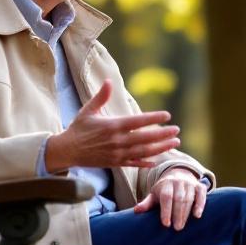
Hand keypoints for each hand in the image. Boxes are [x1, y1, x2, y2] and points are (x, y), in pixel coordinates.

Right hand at [45, 80, 179, 171]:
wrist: (68, 150)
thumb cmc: (78, 128)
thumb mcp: (88, 110)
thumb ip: (101, 96)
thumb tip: (108, 81)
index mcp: (113, 126)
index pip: (138, 121)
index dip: (153, 118)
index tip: (167, 115)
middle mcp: (117, 141)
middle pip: (145, 138)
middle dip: (163, 134)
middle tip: (177, 130)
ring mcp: (117, 154)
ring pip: (143, 152)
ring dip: (161, 148)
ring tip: (175, 143)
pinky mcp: (115, 163)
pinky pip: (134, 163)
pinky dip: (146, 163)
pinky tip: (157, 160)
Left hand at [133, 167, 206, 230]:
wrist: (179, 175)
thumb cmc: (165, 190)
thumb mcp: (154, 195)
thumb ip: (147, 203)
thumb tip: (136, 210)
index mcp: (165, 184)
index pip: (166, 197)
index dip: (166, 211)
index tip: (166, 224)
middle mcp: (178, 181)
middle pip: (178, 198)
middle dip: (177, 214)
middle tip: (176, 228)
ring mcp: (189, 183)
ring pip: (189, 198)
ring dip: (186, 212)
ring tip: (182, 225)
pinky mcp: (199, 186)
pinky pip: (201, 195)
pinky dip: (200, 204)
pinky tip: (197, 215)